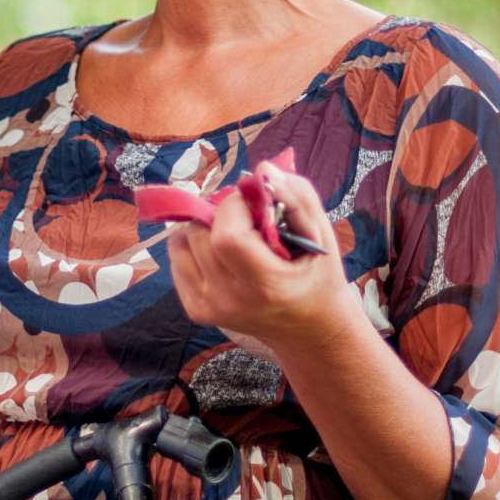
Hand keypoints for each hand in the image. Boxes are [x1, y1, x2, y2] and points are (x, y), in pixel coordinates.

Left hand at [165, 160, 357, 351]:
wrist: (310, 330)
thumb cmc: (318, 276)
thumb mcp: (322, 234)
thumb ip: (298, 196)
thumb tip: (263, 169)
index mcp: (264, 284)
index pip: (226, 234)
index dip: (235, 207)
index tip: (254, 204)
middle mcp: (230, 299)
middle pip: (200, 233)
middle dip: (220, 212)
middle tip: (245, 217)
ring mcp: (209, 307)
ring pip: (182, 241)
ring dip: (204, 226)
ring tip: (234, 233)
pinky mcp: (196, 310)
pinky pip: (177, 258)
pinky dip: (194, 245)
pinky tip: (222, 252)